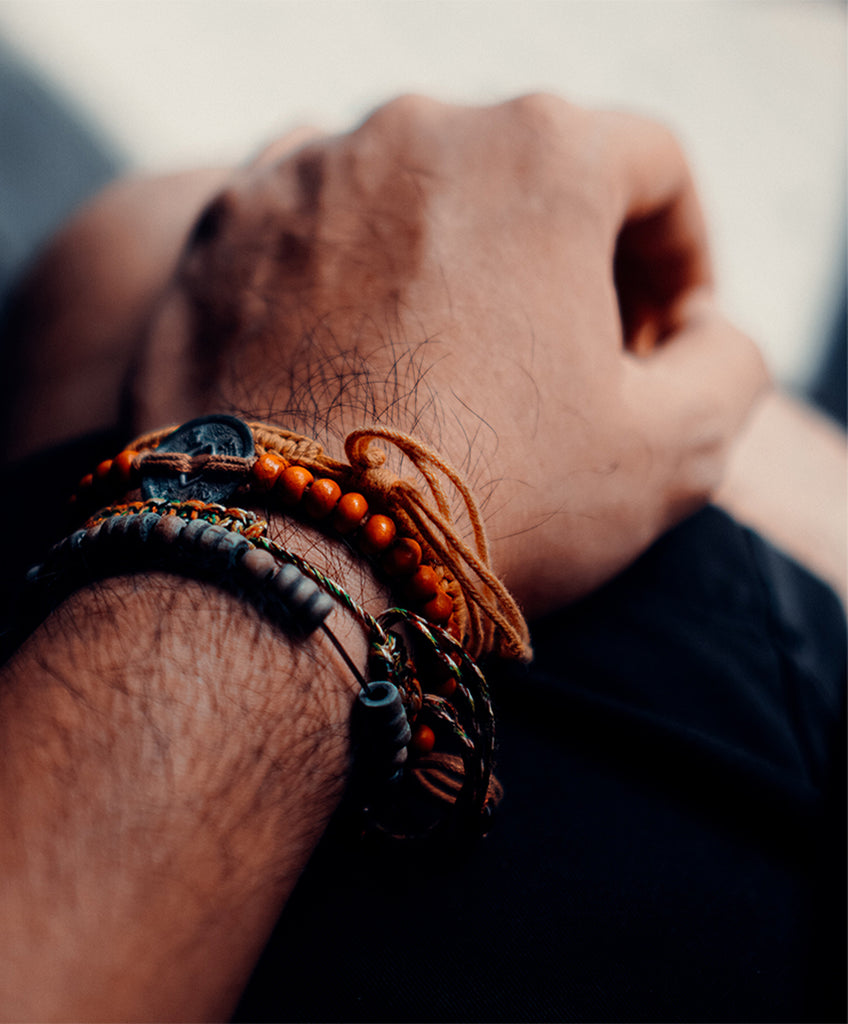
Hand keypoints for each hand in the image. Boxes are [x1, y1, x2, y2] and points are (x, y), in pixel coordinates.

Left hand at [6, 95, 767, 617]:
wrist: (287, 557)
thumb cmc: (489, 503)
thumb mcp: (669, 452)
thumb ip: (723, 365)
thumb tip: (698, 329)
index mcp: (543, 156)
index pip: (649, 171)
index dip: (676, 256)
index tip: (657, 338)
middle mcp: (418, 130)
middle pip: (527, 175)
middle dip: (564, 263)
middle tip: (564, 362)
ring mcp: (306, 170)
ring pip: (417, 195)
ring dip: (452, 263)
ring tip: (452, 365)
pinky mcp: (223, 227)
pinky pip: (315, 223)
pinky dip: (350, 272)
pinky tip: (359, 352)